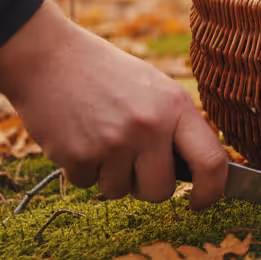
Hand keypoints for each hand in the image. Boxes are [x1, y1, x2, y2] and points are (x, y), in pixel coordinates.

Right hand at [0, 0, 226, 208]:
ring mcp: (113, 143)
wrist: (49, 58)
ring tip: (100, 137)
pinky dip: (82, 169)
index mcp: (175, 107)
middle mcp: (149, 127)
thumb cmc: (107, 75)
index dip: (212, 191)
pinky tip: (77, 136)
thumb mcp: (155, 89)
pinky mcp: (77, 155)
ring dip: (110, 175)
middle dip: (147, 186)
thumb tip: (199, 171)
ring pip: (121, 191)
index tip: (202, 201)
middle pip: (161, 191)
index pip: (211, 162)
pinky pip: (87, 184)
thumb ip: (177, 126)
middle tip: (132, 161)